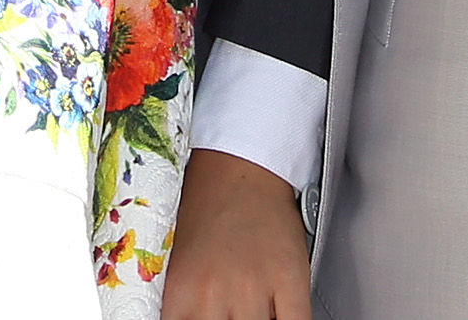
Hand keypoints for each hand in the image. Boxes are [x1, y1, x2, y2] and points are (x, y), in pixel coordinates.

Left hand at [163, 148, 311, 319]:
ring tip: (253, 311)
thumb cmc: (208, 203)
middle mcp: (214, 294)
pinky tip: (282, 316)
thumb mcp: (178, 257)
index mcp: (181, 289)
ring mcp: (253, 289)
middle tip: (231, 314)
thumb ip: (182, 303)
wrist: (241, 162)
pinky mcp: (290, 281)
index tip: (202, 319)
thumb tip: (186, 316)